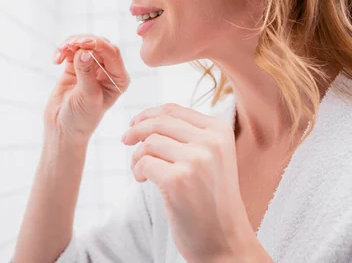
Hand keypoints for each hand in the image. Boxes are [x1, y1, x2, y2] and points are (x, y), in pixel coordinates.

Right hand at [44, 35, 129, 143]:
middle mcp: (108, 71)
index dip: (98, 44)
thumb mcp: (87, 97)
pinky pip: (72, 50)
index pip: (112, 54)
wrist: (62, 128)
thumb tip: (84, 51)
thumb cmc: (81, 118)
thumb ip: (86, 73)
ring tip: (60, 52)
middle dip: (83, 41)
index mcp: (118, 79)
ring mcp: (92, 67)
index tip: (83, 44)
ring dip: (71, 44)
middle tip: (68, 45)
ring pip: (85, 44)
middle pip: (99, 45)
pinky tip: (56, 60)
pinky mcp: (76, 66)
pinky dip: (64, 50)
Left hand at [123, 103, 269, 261]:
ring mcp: (196, 160)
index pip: (174, 109)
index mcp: (220, 130)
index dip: (148, 114)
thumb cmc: (211, 199)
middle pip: (159, 123)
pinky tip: (143, 181)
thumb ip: (189, 135)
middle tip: (125, 140)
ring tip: (140, 171)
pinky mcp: (178, 180)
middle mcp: (211, 142)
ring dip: (137, 156)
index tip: (135, 124)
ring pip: (149, 142)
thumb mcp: (211, 157)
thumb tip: (146, 119)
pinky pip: (144, 163)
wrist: (225, 241)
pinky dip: (137, 171)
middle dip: (136, 130)